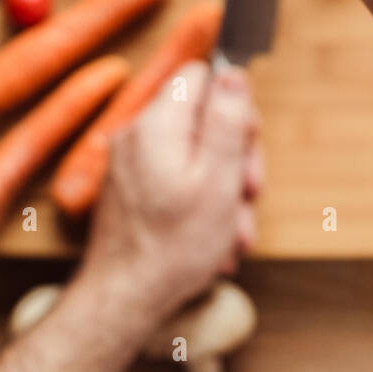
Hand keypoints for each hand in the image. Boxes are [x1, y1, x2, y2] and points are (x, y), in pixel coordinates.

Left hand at [75, 60, 262, 318]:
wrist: (123, 300)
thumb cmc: (173, 246)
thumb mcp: (219, 177)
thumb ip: (227, 118)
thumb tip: (233, 71)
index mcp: (156, 123)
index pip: (201, 75)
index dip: (233, 103)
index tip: (247, 142)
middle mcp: (137, 135)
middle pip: (202, 118)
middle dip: (235, 156)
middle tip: (249, 193)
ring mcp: (131, 164)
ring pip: (195, 155)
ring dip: (224, 191)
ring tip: (234, 232)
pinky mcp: (132, 190)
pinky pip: (178, 180)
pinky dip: (201, 205)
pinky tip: (214, 241)